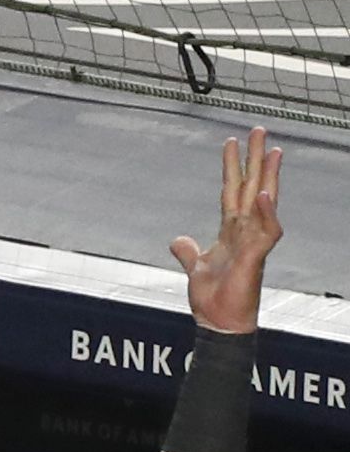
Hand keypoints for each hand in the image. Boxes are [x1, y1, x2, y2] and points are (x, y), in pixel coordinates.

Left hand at [171, 128, 281, 335]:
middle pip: (251, 186)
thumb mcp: (195, 268)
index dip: (231, 167)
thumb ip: (188, 251)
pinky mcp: (256, 257)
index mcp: (230, 230)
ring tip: (272, 149)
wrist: (218, 323)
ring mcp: (253, 242)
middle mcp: (244, 231)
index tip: (230, 142)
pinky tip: (263, 194)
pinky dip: (265, 213)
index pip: (231, 191)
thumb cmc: (213, 299)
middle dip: (254, 158)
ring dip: (268, 176)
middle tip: (257, 129)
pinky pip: (266, 231)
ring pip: (264, 202)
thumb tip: (178, 239)